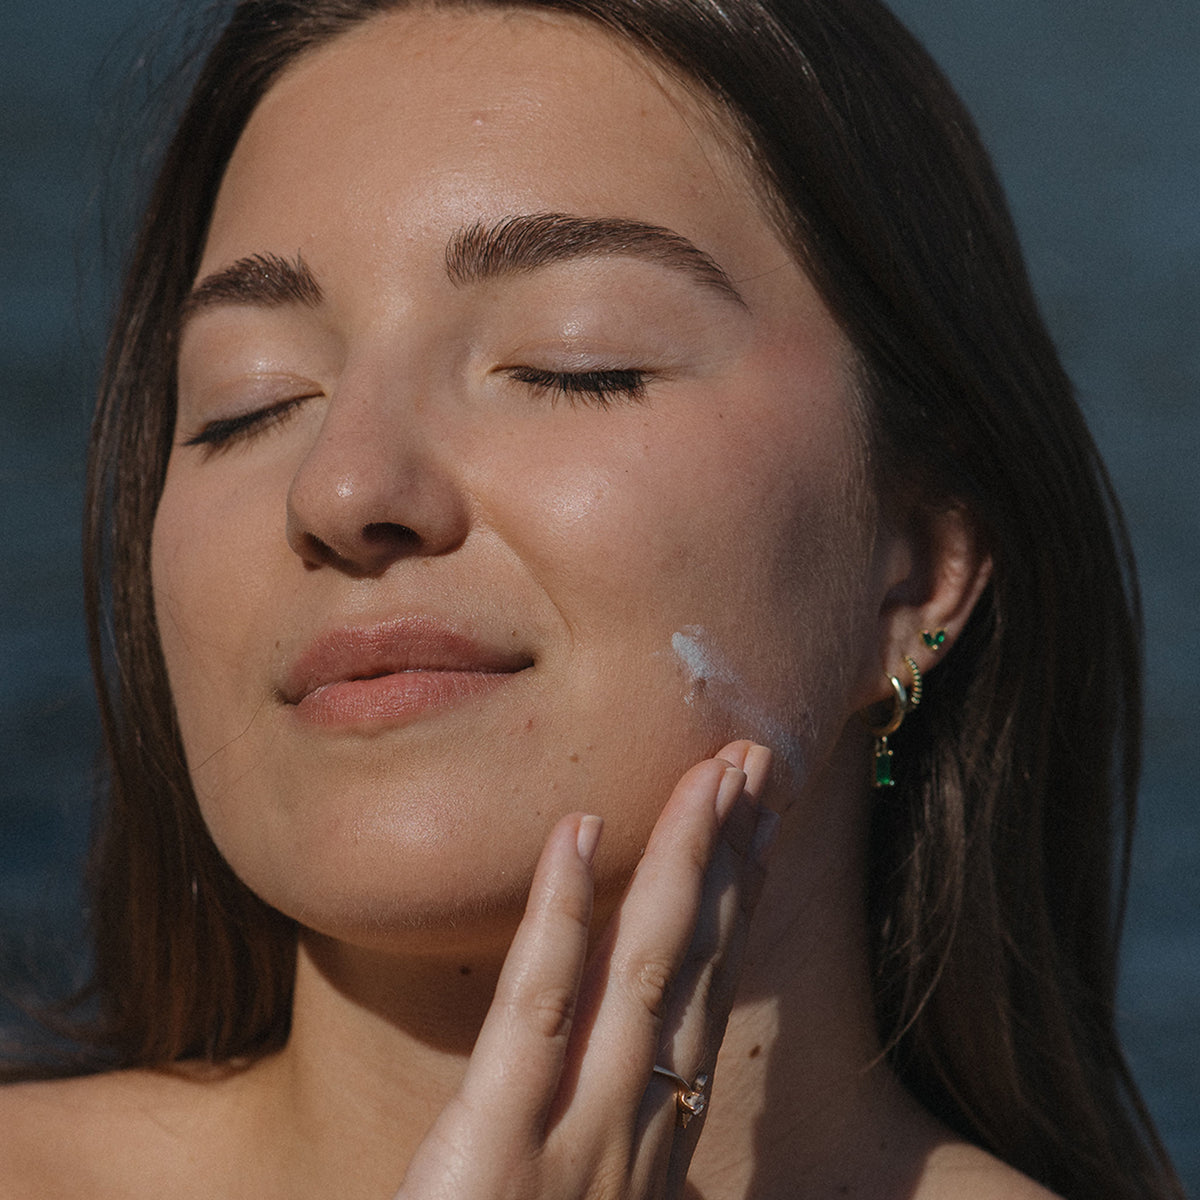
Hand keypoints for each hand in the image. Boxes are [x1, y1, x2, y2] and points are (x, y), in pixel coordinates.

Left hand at [394, 740, 777, 1199]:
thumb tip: (654, 1116)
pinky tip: (577, 830)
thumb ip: (614, 1153)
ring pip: (639, 969)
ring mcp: (572, 1140)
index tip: (756, 824)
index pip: (702, 997)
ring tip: (710, 772)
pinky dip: (558, 915)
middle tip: (755, 761)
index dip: (735, 902)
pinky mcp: (494, 1149)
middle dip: (731, 854)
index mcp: (650, 1144)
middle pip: (692, 965)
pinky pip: (535, 1012)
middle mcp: (634, 1135)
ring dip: (683, 859)